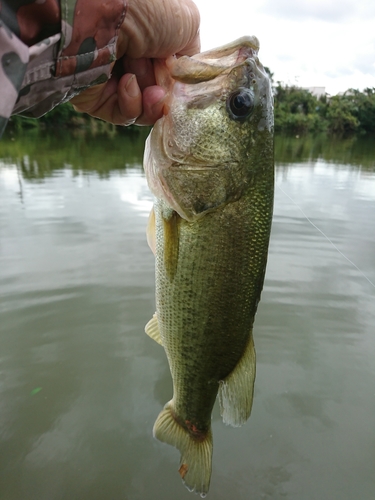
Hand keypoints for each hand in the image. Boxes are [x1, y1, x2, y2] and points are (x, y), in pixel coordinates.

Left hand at [71, 0, 199, 125]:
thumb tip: (181, 79)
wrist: (102, 15)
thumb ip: (190, 55)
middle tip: (162, 80)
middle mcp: (131, 55)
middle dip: (166, 89)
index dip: (179, 79)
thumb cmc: (147, 8)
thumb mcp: (187, 23)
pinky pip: (124, 115)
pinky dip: (132, 104)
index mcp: (150, 36)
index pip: (171, 70)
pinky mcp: (96, 97)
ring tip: (144, 80)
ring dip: (150, 98)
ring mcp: (113, 78)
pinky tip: (127, 83)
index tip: (182, 80)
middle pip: (160, 91)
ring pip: (145, 108)